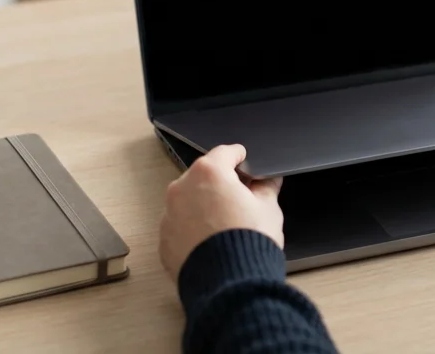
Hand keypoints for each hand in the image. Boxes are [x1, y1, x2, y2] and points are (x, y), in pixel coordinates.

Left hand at [159, 144, 283, 281]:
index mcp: (209, 173)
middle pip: (203, 176)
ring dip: (203, 205)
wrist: (230, 282)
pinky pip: (180, 226)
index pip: (225, 153)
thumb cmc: (249, 241)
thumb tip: (270, 181)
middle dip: (219, 182)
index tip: (243, 159)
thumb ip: (266, 189)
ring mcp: (169, 215)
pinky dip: (192, 228)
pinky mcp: (164, 240)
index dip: (238, 156)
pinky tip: (210, 240)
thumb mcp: (268, 209)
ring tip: (223, 222)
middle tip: (238, 197)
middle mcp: (182, 189)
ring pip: (188, 201)